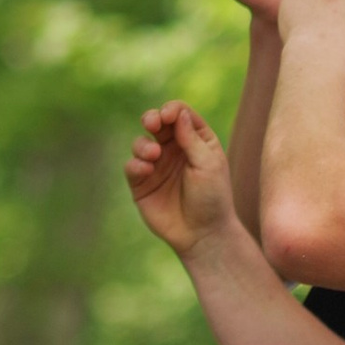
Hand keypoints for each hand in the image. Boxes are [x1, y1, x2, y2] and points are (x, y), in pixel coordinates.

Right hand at [128, 101, 236, 257]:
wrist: (202, 234)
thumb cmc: (212, 198)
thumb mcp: (208, 164)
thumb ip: (191, 138)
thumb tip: (178, 113)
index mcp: (196, 141)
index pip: (180, 115)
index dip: (172, 110)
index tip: (168, 116)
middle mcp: (174, 150)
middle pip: (157, 123)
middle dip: (152, 118)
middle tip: (152, 123)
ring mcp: (157, 166)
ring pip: (141, 143)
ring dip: (143, 145)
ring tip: (153, 155)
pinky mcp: (142, 183)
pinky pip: (132, 166)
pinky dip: (136, 164)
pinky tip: (146, 170)